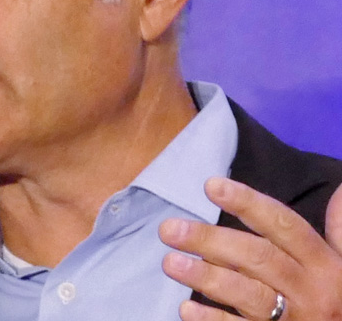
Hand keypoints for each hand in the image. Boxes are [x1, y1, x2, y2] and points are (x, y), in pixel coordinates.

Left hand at [159, 178, 341, 319]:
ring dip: (205, 278)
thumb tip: (340, 188)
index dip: (247, 202)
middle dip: (211, 241)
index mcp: (322, 262)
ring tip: (169, 263)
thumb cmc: (339, 298)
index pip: (282, 224)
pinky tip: (185, 308)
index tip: (210, 185)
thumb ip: (338, 228)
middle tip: (168, 229)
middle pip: (257, 258)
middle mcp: (308, 289)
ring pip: (247, 295)